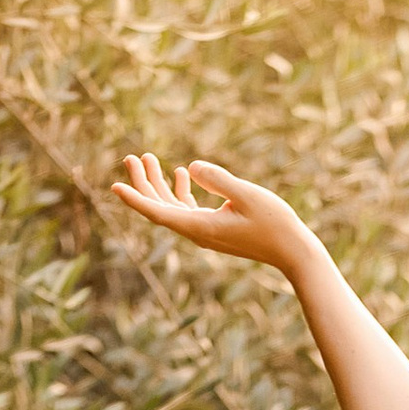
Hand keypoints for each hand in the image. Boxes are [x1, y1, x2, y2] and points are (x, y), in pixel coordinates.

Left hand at [111, 153, 312, 273]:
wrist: (293, 252)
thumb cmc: (275, 223)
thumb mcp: (248, 195)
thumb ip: (219, 180)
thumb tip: (191, 167)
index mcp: (201, 227)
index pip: (159, 213)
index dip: (136, 199)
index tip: (115, 186)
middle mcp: (197, 232)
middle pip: (160, 207)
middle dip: (143, 183)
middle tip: (131, 157)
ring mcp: (205, 231)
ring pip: (171, 207)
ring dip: (158, 184)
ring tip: (148, 158)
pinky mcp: (215, 228)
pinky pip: (187, 209)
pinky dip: (179, 191)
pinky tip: (180, 174)